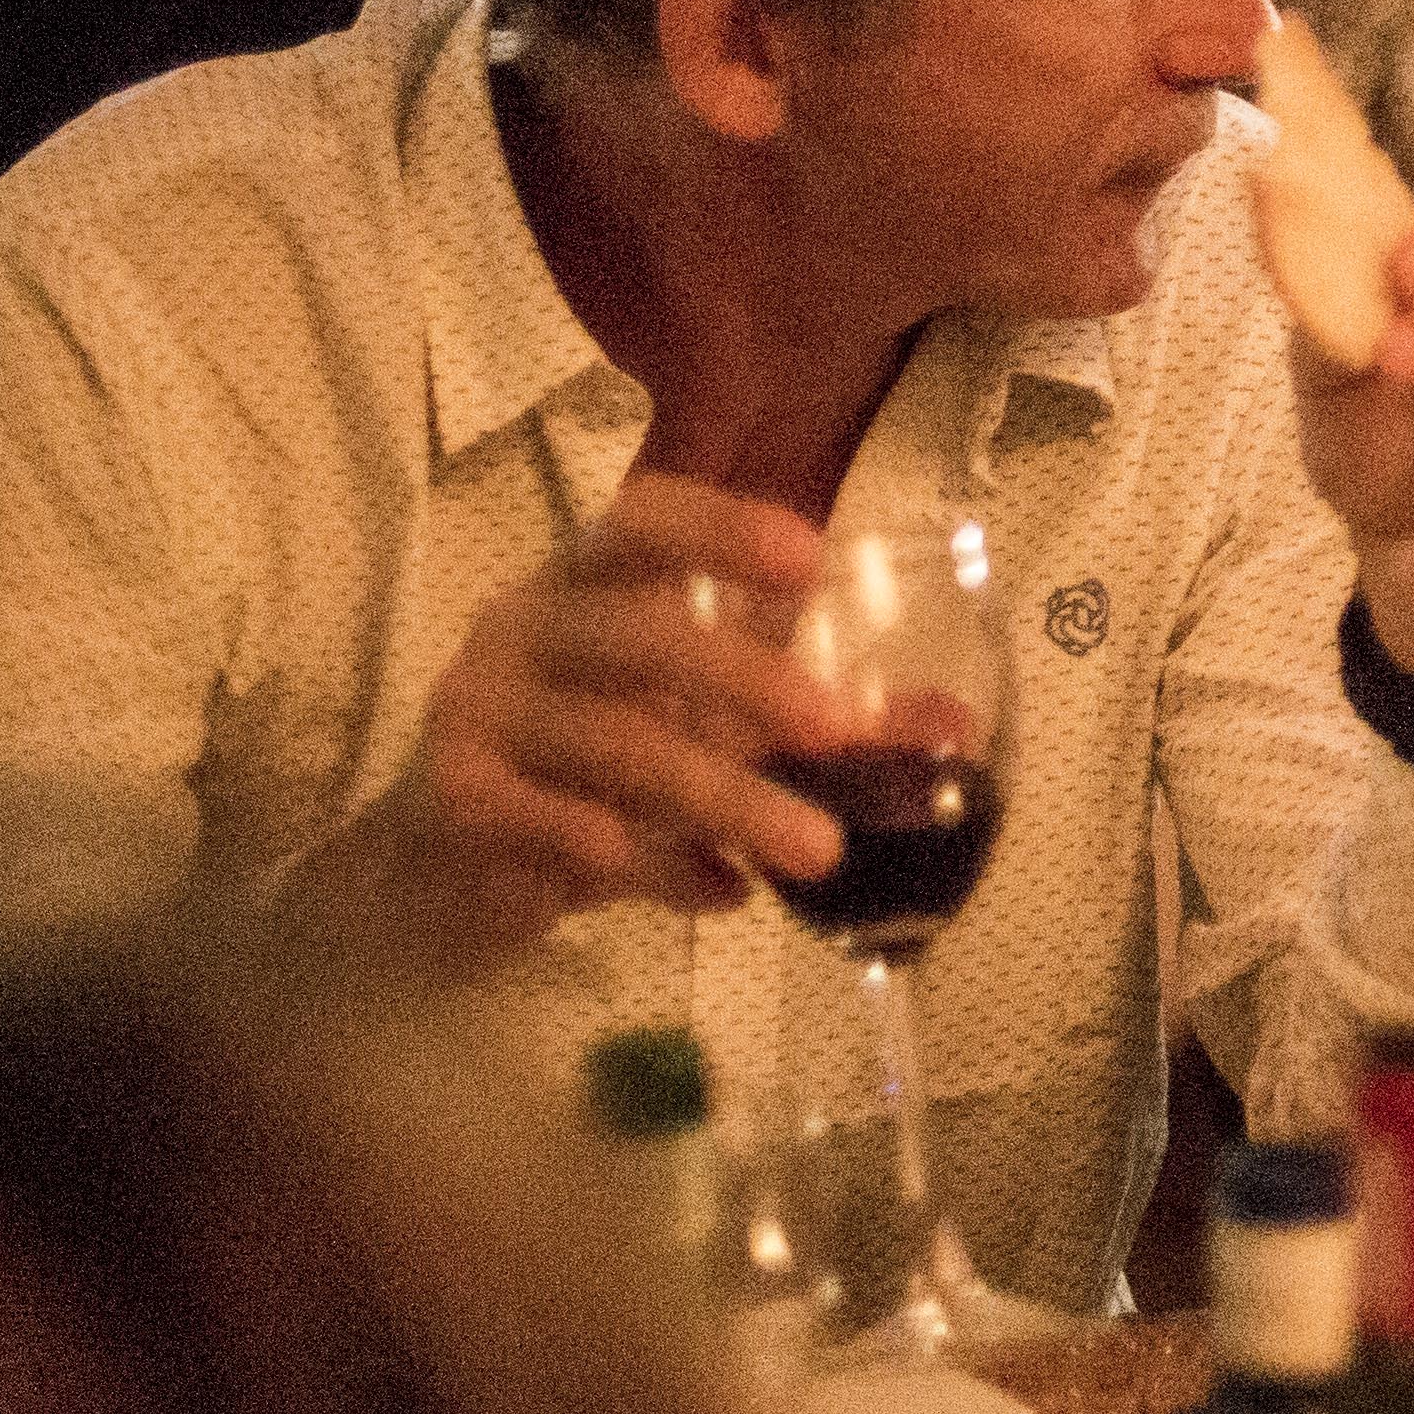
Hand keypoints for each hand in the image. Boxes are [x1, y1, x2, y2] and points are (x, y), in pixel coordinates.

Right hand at [314, 478, 850, 973]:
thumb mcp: (714, 729)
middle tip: (835, 730)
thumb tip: (957, 727)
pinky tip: (723, 891)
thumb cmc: (600, 765)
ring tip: (820, 850)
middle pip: (632, 635)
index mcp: (584, 582)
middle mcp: (521, 627)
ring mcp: (477, 711)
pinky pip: (558, 828)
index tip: (811, 558)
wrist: (456, 862)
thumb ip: (827, 724)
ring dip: (724, 799)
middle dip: (742, 679)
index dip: (718, 528)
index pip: (638, 522)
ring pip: (611, 746)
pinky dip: (651, 866)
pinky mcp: (456, 800)